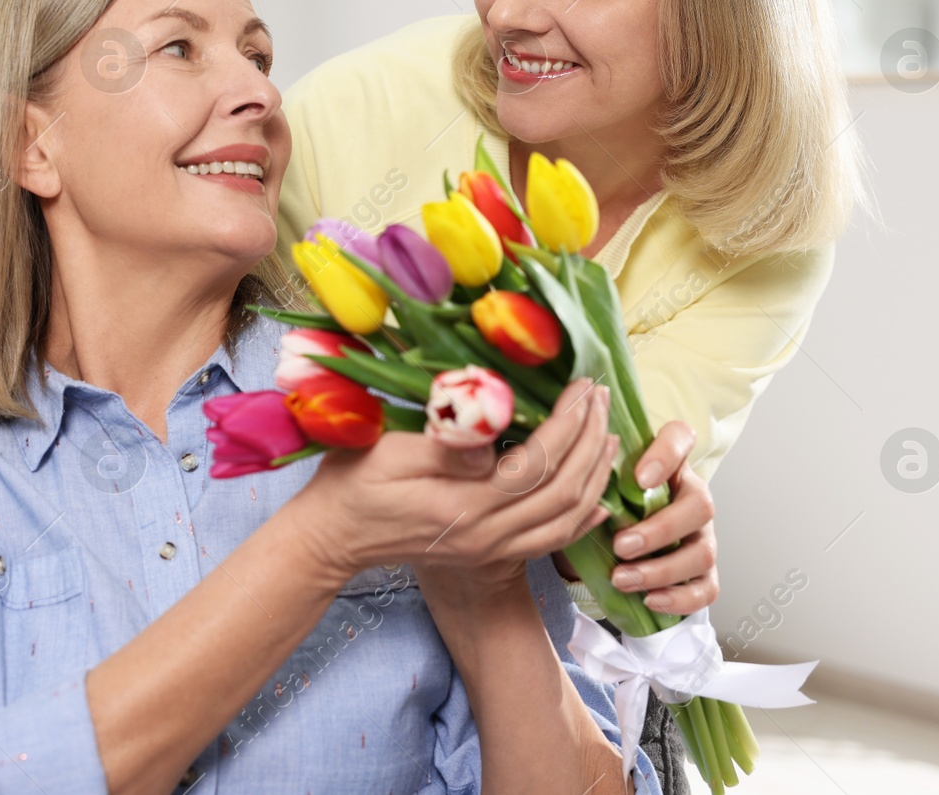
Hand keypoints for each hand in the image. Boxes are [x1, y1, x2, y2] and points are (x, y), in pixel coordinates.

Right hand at [291, 379, 617, 586]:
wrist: (332, 537)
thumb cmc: (352, 483)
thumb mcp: (385, 453)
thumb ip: (443, 448)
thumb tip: (491, 443)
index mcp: (463, 507)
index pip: (537, 464)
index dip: (568, 423)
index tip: (582, 385)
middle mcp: (487, 536)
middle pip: (564, 492)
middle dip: (590, 439)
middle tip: (601, 396)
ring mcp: (491, 549)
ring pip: (567, 518)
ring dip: (595, 474)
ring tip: (606, 432)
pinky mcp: (490, 553)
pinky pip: (552, 540)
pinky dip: (584, 515)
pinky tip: (597, 495)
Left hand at [553, 419, 718, 613]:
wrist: (612, 545)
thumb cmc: (605, 505)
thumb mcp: (596, 483)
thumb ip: (586, 470)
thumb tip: (554, 462)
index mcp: (668, 464)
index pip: (680, 439)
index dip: (666, 455)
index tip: (640, 478)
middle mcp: (691, 496)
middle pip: (701, 504)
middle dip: (660, 529)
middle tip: (620, 545)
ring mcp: (702, 536)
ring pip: (702, 552)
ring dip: (661, 569)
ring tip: (621, 578)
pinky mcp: (703, 573)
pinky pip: (706, 589)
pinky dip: (679, 598)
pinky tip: (648, 599)